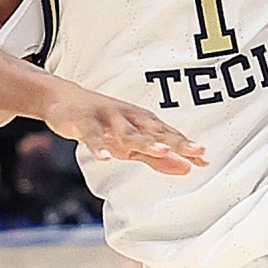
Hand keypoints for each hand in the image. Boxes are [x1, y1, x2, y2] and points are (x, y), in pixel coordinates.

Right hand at [39, 88, 207, 174]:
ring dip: (144, 141)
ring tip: (160, 151)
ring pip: (127, 132)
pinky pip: (92, 136)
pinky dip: (98, 146)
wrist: (63, 99)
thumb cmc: (104, 123)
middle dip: (175, 141)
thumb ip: (157, 157)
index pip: (168, 135)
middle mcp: (128, 117)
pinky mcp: (84, 122)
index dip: (186, 147)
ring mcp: (107, 118)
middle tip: (195, 152)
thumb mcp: (131, 142)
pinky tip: (105, 158)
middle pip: (155, 131)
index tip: (205, 159)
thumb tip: (187, 169)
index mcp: (142, 121)